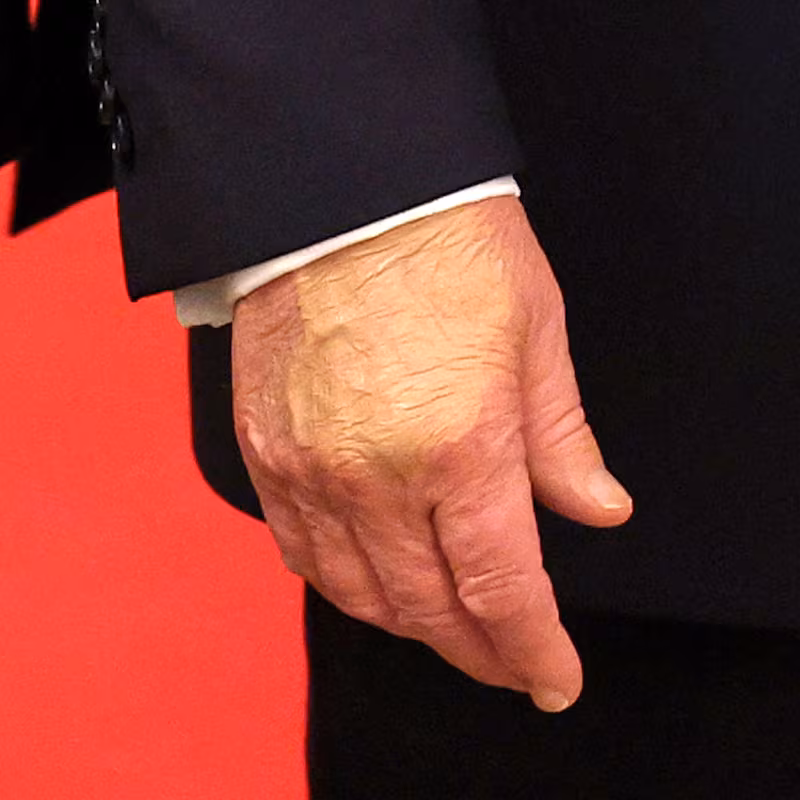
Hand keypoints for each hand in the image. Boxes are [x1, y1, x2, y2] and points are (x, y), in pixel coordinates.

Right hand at [231, 196, 631, 710]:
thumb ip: (562, 440)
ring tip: (446, 626)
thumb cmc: (446, 244)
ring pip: (358, 594)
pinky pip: (298, 551)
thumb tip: (597, 509)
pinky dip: (341, 584)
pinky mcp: (265, 452)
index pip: (503, 588)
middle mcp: (377, 474)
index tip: (552, 678)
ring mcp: (311, 468)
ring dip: (409, 624)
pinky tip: (369, 581)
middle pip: (429, 608)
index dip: (533, 649)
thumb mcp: (535, 334)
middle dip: (477, 650)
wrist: (343, 191)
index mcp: (462, 444)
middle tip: (507, 660)